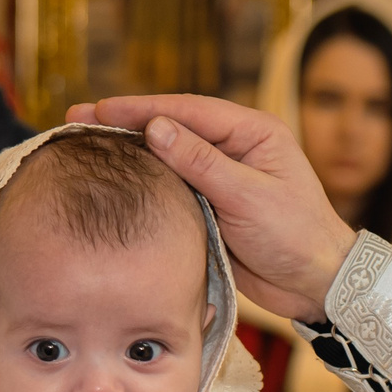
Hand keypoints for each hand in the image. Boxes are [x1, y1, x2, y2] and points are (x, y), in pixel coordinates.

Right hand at [66, 95, 354, 320]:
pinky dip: (142, 181)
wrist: (315, 283)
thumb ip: (202, 163)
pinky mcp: (210, 205)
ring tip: (83, 145)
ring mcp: (220, 176)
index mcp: (251, 132)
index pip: (187, 110)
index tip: (100, 109)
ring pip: (166, 156)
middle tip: (76, 120)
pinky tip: (112, 180)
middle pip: (171, 127)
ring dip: (128, 151)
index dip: (141, 108)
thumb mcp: (249, 197)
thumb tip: (156, 128)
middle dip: (124, 124)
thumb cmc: (296, 236)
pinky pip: (170, 186)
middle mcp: (233, 147)